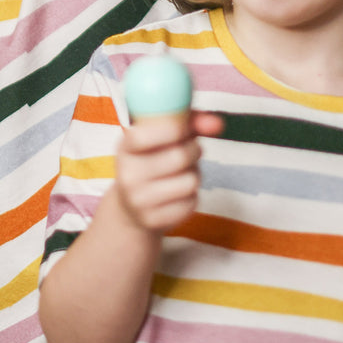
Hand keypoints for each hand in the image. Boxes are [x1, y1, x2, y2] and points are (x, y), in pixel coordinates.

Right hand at [114, 111, 222, 234]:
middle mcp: (128, 175)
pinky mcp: (153, 220)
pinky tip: (179, 193)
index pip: (142, 136)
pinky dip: (192, 196)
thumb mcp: (159, 137)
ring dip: (195, 174)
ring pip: (190, 181)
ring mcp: (139, 200)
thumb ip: (188, 122)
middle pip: (178, 157)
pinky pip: (191, 203)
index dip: (172, 129)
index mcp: (125, 148)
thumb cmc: (151, 161)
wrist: (131, 207)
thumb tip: (216, 123)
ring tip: (183, 173)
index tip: (185, 127)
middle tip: (191, 149)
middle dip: (194, 150)